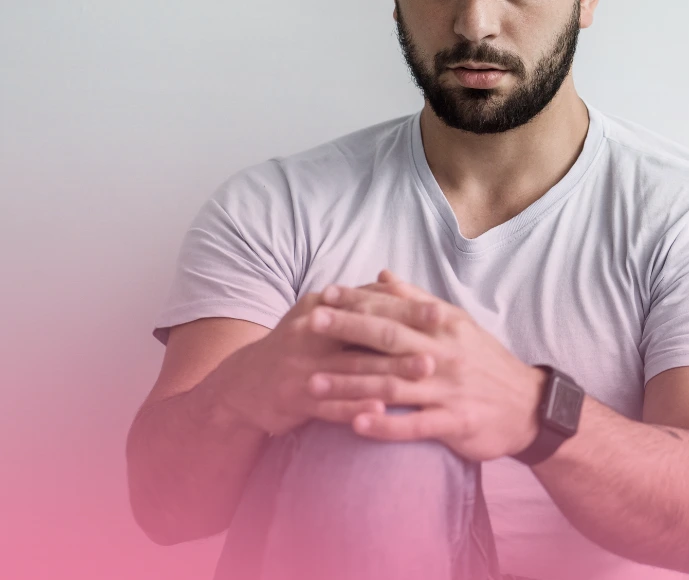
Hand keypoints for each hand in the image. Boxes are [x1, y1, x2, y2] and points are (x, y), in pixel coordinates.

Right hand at [210, 284, 436, 436]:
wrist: (242, 383)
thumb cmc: (295, 347)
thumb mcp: (319, 316)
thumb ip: (357, 300)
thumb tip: (395, 280)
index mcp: (320, 308)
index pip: (368, 305)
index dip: (405, 309)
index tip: (441, 313)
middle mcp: (309, 331)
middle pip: (365, 335)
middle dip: (405, 339)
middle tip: (440, 343)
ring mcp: (300, 365)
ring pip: (352, 370)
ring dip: (390, 372)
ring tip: (424, 373)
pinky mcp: (292, 396)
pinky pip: (329, 404)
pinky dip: (356, 408)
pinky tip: (382, 412)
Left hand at [304, 270, 545, 461]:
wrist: (529, 406)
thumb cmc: (485, 361)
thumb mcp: (457, 324)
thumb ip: (418, 300)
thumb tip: (383, 274)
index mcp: (444, 325)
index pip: (395, 308)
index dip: (359, 301)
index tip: (326, 295)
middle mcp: (444, 353)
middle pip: (389, 339)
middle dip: (348, 330)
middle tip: (310, 323)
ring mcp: (449, 389)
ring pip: (393, 384)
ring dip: (352, 383)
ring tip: (314, 382)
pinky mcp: (455, 422)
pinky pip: (414, 425)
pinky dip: (385, 425)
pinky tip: (355, 423)